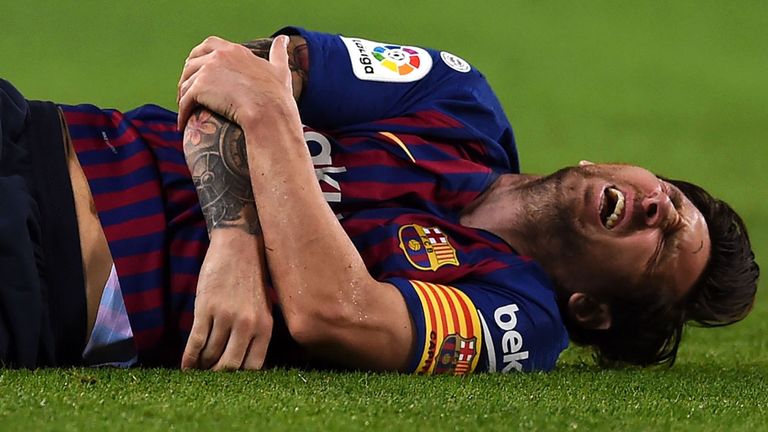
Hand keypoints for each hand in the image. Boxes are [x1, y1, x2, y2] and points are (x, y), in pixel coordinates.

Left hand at [177, 35, 294, 130]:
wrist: (269, 112)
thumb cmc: (277, 95)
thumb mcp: (280, 69)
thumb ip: (279, 53)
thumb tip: (283, 39)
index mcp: (234, 50)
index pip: (209, 45)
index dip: (200, 56)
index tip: (198, 67)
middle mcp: (218, 56)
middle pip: (192, 62)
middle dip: (187, 75)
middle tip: (188, 90)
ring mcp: (207, 72)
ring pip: (186, 82)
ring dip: (183, 95)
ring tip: (185, 109)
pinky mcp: (199, 89)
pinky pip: (184, 101)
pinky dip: (182, 113)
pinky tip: (183, 124)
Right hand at [181, 232, 272, 370]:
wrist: (239, 246)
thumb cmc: (251, 278)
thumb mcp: (263, 307)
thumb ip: (256, 333)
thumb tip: (241, 364)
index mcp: (265, 327)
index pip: (252, 367)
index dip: (238, 379)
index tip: (229, 384)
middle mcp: (248, 324)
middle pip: (229, 367)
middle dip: (217, 377)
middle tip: (209, 380)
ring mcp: (226, 317)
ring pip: (210, 355)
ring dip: (201, 366)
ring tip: (197, 370)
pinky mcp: (206, 309)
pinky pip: (196, 342)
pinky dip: (188, 358)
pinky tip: (185, 366)